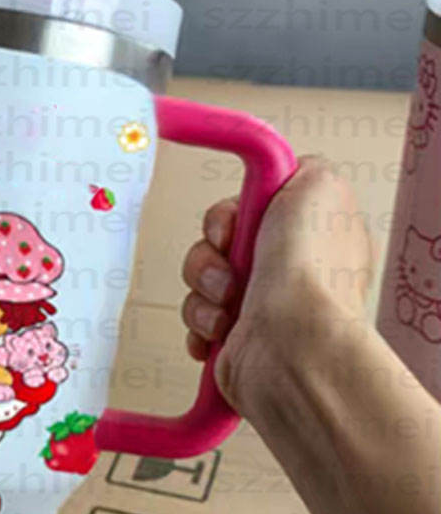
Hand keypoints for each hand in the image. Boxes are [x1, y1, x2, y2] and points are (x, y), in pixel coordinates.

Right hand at [181, 156, 372, 414]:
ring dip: (203, 295)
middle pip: (214, 247)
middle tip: (229, 274)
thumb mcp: (318, 185)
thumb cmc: (307, 273)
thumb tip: (278, 172)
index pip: (245, 212)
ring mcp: (259, 308)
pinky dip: (199, 327)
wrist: (290, 345)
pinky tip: (216, 334)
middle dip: (208, 258)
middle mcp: (285, 272)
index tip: (230, 228)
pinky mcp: (235, 341)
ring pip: (200, 285)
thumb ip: (297, 169)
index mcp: (303, 237)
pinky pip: (196, 322)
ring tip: (226, 312)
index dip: (226, 218)